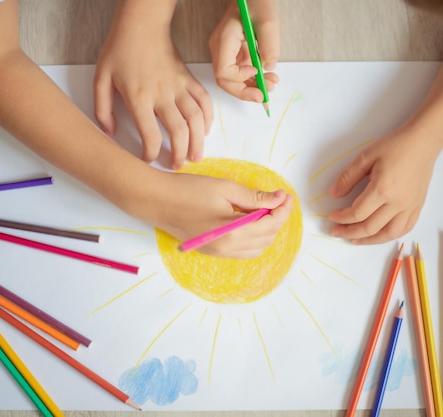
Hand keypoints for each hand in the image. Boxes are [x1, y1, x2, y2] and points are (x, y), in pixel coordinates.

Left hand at [94, 3, 212, 169]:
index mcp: (138, 97)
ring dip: (198, 141)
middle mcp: (161, 95)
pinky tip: (205, 130)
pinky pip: (204, 101)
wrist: (141, 24)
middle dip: (179, 154)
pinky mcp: (188, 79)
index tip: (149, 159)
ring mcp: (178, 86)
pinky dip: (208, 118)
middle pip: (178, 132)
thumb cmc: (120, 49)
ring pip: (196, 119)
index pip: (150, 135)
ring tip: (195, 156)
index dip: (151, 153)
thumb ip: (102, 109)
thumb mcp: (100, 79)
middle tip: (177, 166)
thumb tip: (109, 133)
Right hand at [142, 171, 292, 258]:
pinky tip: (247, 219)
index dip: (282, 209)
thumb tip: (279, 198)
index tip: (286, 195)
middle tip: (276, 199)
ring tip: (262, 209)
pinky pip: (242, 251)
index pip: (270, 225)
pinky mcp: (211, 251)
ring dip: (265, 230)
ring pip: (256, 248)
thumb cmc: (188, 190)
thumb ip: (255, 197)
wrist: (156, 201)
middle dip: (276, 219)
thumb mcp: (225, 188)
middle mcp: (228, 248)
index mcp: (233, 233)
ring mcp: (218, 253)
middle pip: (267, 239)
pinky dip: (252, 238)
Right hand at [209, 0, 279, 101]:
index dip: (239, 78)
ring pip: (233, 81)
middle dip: (244, 92)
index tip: (257, 71)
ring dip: (252, 88)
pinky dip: (253, 81)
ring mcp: (226, 53)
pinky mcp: (235, 55)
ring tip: (271, 85)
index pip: (223, 70)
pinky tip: (268, 79)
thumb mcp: (268, 21)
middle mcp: (221, 49)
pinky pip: (241, 74)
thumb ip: (269, 45)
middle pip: (225, 81)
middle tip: (263, 96)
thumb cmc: (257, 3)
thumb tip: (269, 68)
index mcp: (224, 39)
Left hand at [328, 126, 440, 243]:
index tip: (332, 216)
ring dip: (369, 240)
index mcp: (382, 190)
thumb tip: (334, 194)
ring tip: (355, 240)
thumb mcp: (366, 157)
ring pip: (388, 234)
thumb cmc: (395, 146)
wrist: (423, 141)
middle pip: (370, 227)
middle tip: (337, 231)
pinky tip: (379, 235)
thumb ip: (348, 177)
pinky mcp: (418, 206)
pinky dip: (389, 235)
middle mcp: (397, 203)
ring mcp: (410, 207)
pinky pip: (404, 229)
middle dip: (349, 232)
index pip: (357, 213)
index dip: (341, 217)